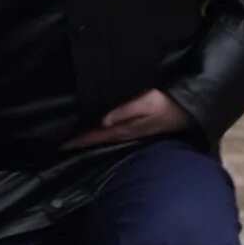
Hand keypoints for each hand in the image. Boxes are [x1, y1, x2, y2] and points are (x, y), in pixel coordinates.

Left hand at [63, 89, 193, 149]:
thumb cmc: (168, 104)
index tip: (58, 142)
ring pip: (100, 135)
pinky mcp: (134, 127)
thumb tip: (103, 119)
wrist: (188, 112)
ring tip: (69, 137)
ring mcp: (129, 131)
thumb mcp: (148, 102)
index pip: (93, 135)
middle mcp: (123, 132)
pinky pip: (109, 131)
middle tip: (56, 141)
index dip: (75, 139)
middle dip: (76, 139)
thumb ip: (125, 110)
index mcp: (123, 128)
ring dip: (85, 136)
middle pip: (94, 138)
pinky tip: (93, 128)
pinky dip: (97, 131)